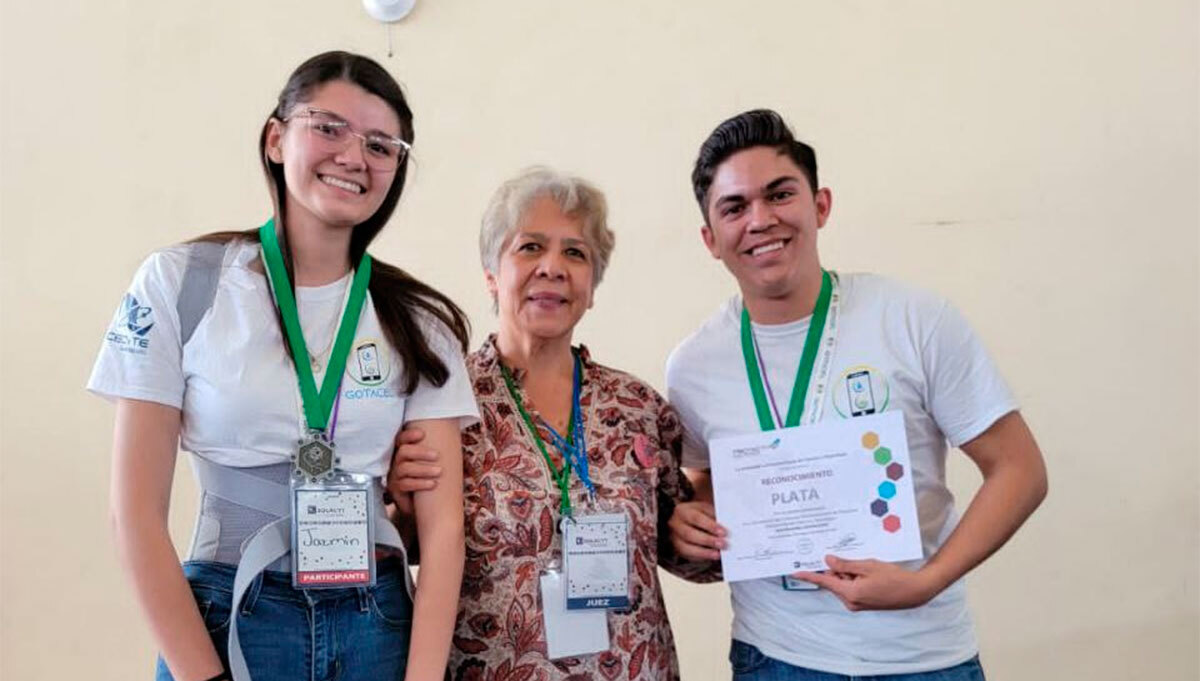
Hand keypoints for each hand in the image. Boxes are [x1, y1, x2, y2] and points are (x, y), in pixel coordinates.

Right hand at [386, 426, 441, 516]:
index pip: (401, 439)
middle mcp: (396, 462)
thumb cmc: (427, 479)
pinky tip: (433, 484)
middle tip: (437, 456)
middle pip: (403, 451)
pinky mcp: (395, 490)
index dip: (409, 435)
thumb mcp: (430, 464)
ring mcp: (394, 476)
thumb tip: (453, 440)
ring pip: (404, 468)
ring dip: (423, 469)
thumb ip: (434, 453)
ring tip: (439, 472)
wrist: (419, 505)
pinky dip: (420, 483)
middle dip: (420, 452)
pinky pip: (404, 484)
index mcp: (404, 452)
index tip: (422, 434)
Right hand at [667, 501, 727, 560]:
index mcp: (682, 510)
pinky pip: (688, 556)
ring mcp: (674, 538)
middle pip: (689, 534)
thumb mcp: (706, 510)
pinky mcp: (678, 549)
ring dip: (704, 552)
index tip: (723, 532)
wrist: (688, 521)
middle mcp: (675, 524)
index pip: (695, 518)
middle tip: (723, 544)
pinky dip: (701, 557)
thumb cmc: (700, 514)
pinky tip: (712, 556)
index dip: (710, 526)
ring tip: (718, 554)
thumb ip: (714, 517)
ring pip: (686, 548)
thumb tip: (727, 526)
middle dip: (707, 540)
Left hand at [789, 555, 944, 610]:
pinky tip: (866, 572)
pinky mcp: (863, 603)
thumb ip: (846, 564)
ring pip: (842, 584)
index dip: (809, 575)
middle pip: (834, 582)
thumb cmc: (894, 578)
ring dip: (848, 573)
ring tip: (865, 566)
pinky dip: (854, 579)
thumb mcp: (868, 565)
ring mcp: (857, 604)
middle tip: (850, 558)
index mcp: (850, 593)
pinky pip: (851, 588)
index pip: (824, 582)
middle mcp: (850, 601)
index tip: (795, 572)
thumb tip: (828, 561)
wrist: (914, 592)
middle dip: (838, 569)